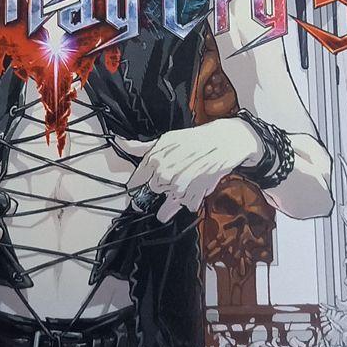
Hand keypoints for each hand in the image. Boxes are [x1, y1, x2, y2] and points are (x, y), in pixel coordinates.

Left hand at [125, 118, 263, 222]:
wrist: (223, 141)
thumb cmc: (195, 140)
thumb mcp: (167, 139)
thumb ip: (144, 147)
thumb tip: (123, 144)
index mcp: (155, 160)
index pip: (135, 184)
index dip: (137, 188)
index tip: (139, 190)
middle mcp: (164, 174)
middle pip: (151, 195)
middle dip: (158, 193)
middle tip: (170, 183)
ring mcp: (179, 187)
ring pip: (167, 207)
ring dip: (171, 204)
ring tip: (178, 194)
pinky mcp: (195, 196)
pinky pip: (187, 206)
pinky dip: (191, 201)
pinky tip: (194, 190)